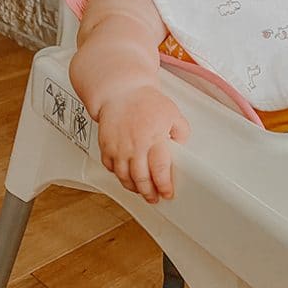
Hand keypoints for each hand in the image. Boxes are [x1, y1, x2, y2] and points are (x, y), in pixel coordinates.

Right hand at [96, 86, 189, 202]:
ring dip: (133, 188)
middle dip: (149, 193)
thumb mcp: (173, 113)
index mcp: (154, 138)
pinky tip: (126, 176)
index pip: (160, 170)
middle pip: (141, 179)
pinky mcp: (106, 146)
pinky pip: (111, 168)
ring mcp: (118, 147)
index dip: (164, 185)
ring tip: (141, 190)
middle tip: (154, 197)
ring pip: (124, 177)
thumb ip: (181, 132)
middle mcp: (135, 145)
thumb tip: (182, 147)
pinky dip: (118, 175)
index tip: (167, 192)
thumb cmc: (145, 101)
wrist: (120, 90)